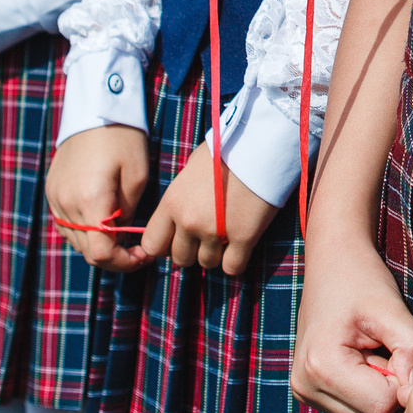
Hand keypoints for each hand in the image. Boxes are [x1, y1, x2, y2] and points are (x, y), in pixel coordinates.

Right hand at [45, 124, 153, 271]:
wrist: (95, 108)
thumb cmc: (123, 138)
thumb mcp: (137, 176)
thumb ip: (128, 213)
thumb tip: (121, 235)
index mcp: (90, 200)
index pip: (101, 253)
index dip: (124, 263)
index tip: (143, 256)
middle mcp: (66, 203)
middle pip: (87, 251)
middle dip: (114, 257)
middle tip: (137, 249)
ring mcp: (55, 198)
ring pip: (75, 241)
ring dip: (98, 244)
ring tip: (122, 233)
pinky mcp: (52, 191)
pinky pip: (66, 224)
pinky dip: (84, 230)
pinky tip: (103, 219)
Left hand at [140, 139, 278, 275]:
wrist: (260, 145)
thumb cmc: (225, 151)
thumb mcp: (190, 171)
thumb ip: (179, 198)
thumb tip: (176, 218)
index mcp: (172, 203)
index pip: (152, 245)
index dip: (165, 246)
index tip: (178, 240)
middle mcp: (188, 221)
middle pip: (180, 259)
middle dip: (193, 251)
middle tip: (207, 236)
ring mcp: (214, 232)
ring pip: (206, 264)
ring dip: (216, 254)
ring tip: (226, 235)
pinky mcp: (243, 238)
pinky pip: (232, 268)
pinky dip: (235, 261)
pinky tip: (241, 246)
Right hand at [292, 227, 412, 412]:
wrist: (331, 262)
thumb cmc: (362, 279)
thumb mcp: (393, 308)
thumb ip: (412, 349)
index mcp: (321, 367)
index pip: (382, 406)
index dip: (401, 377)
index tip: (394, 344)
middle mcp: (305, 387)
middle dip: (390, 386)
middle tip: (383, 346)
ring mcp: (304, 392)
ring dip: (378, 388)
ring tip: (370, 349)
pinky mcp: (310, 391)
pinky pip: (354, 408)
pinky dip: (366, 388)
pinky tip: (361, 357)